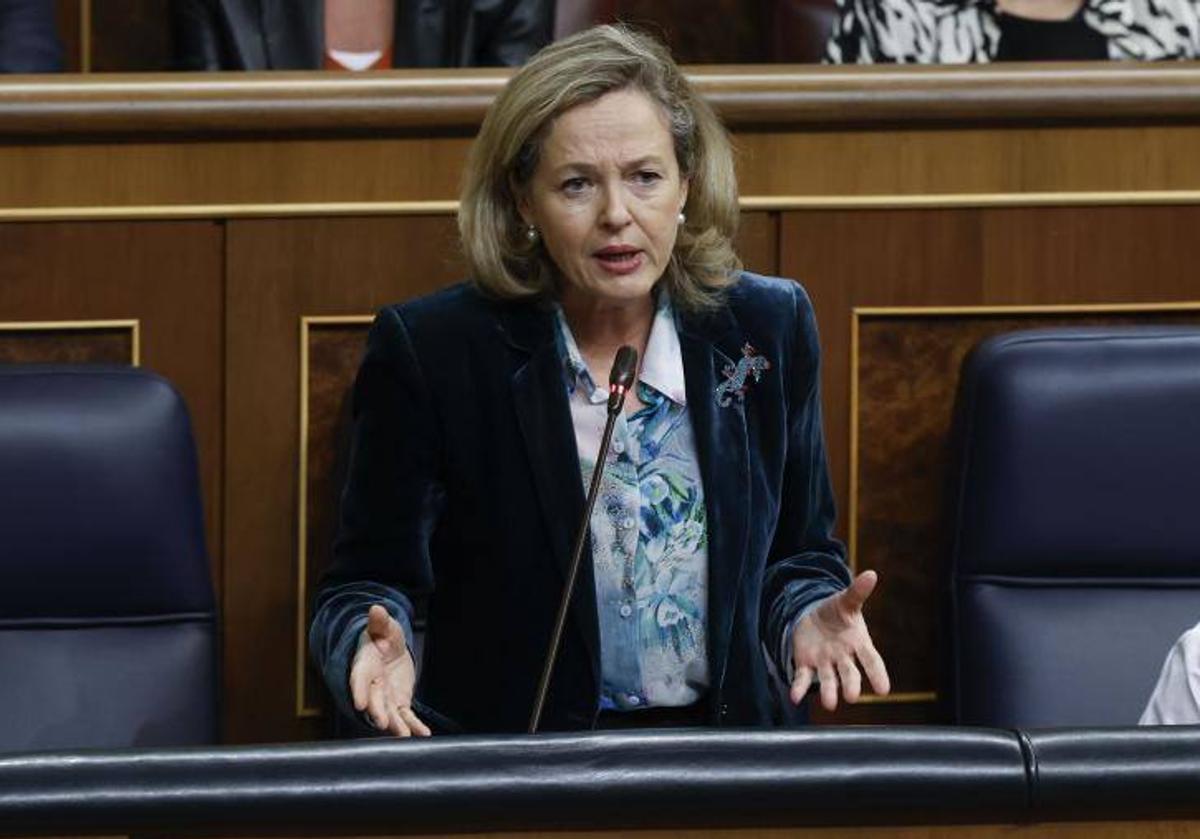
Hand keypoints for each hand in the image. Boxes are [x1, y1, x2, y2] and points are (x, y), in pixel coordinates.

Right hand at [350, 604, 429, 736]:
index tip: (360, 704)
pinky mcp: (398, 702)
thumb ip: (379, 622)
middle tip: (383, 724)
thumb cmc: (382, 636)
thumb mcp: (383, 626)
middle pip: (374, 700)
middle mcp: (372, 684)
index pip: (359, 679)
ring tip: (404, 736)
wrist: (388, 649)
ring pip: (389, 712)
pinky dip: (414, 725)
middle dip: (378, 712)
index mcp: (365, 665)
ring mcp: (385, 696)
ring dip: (396, 725)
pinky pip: (406, 715)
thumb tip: (376, 609)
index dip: (359, 691)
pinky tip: (423, 735)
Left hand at [789, 570, 890, 710]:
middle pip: (850, 674)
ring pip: (828, 679)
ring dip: (828, 692)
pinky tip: (795, 697)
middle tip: (852, 697)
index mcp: (858, 643)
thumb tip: (871, 574)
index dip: (878, 675)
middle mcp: (843, 657)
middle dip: (851, 685)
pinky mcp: (806, 664)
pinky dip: (799, 688)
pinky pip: (803, 678)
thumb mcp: (846, 601)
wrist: (814, 616)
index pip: (871, 661)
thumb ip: (857, 592)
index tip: (884, 690)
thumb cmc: (837, 612)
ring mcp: (825, 663)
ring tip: (829, 704)